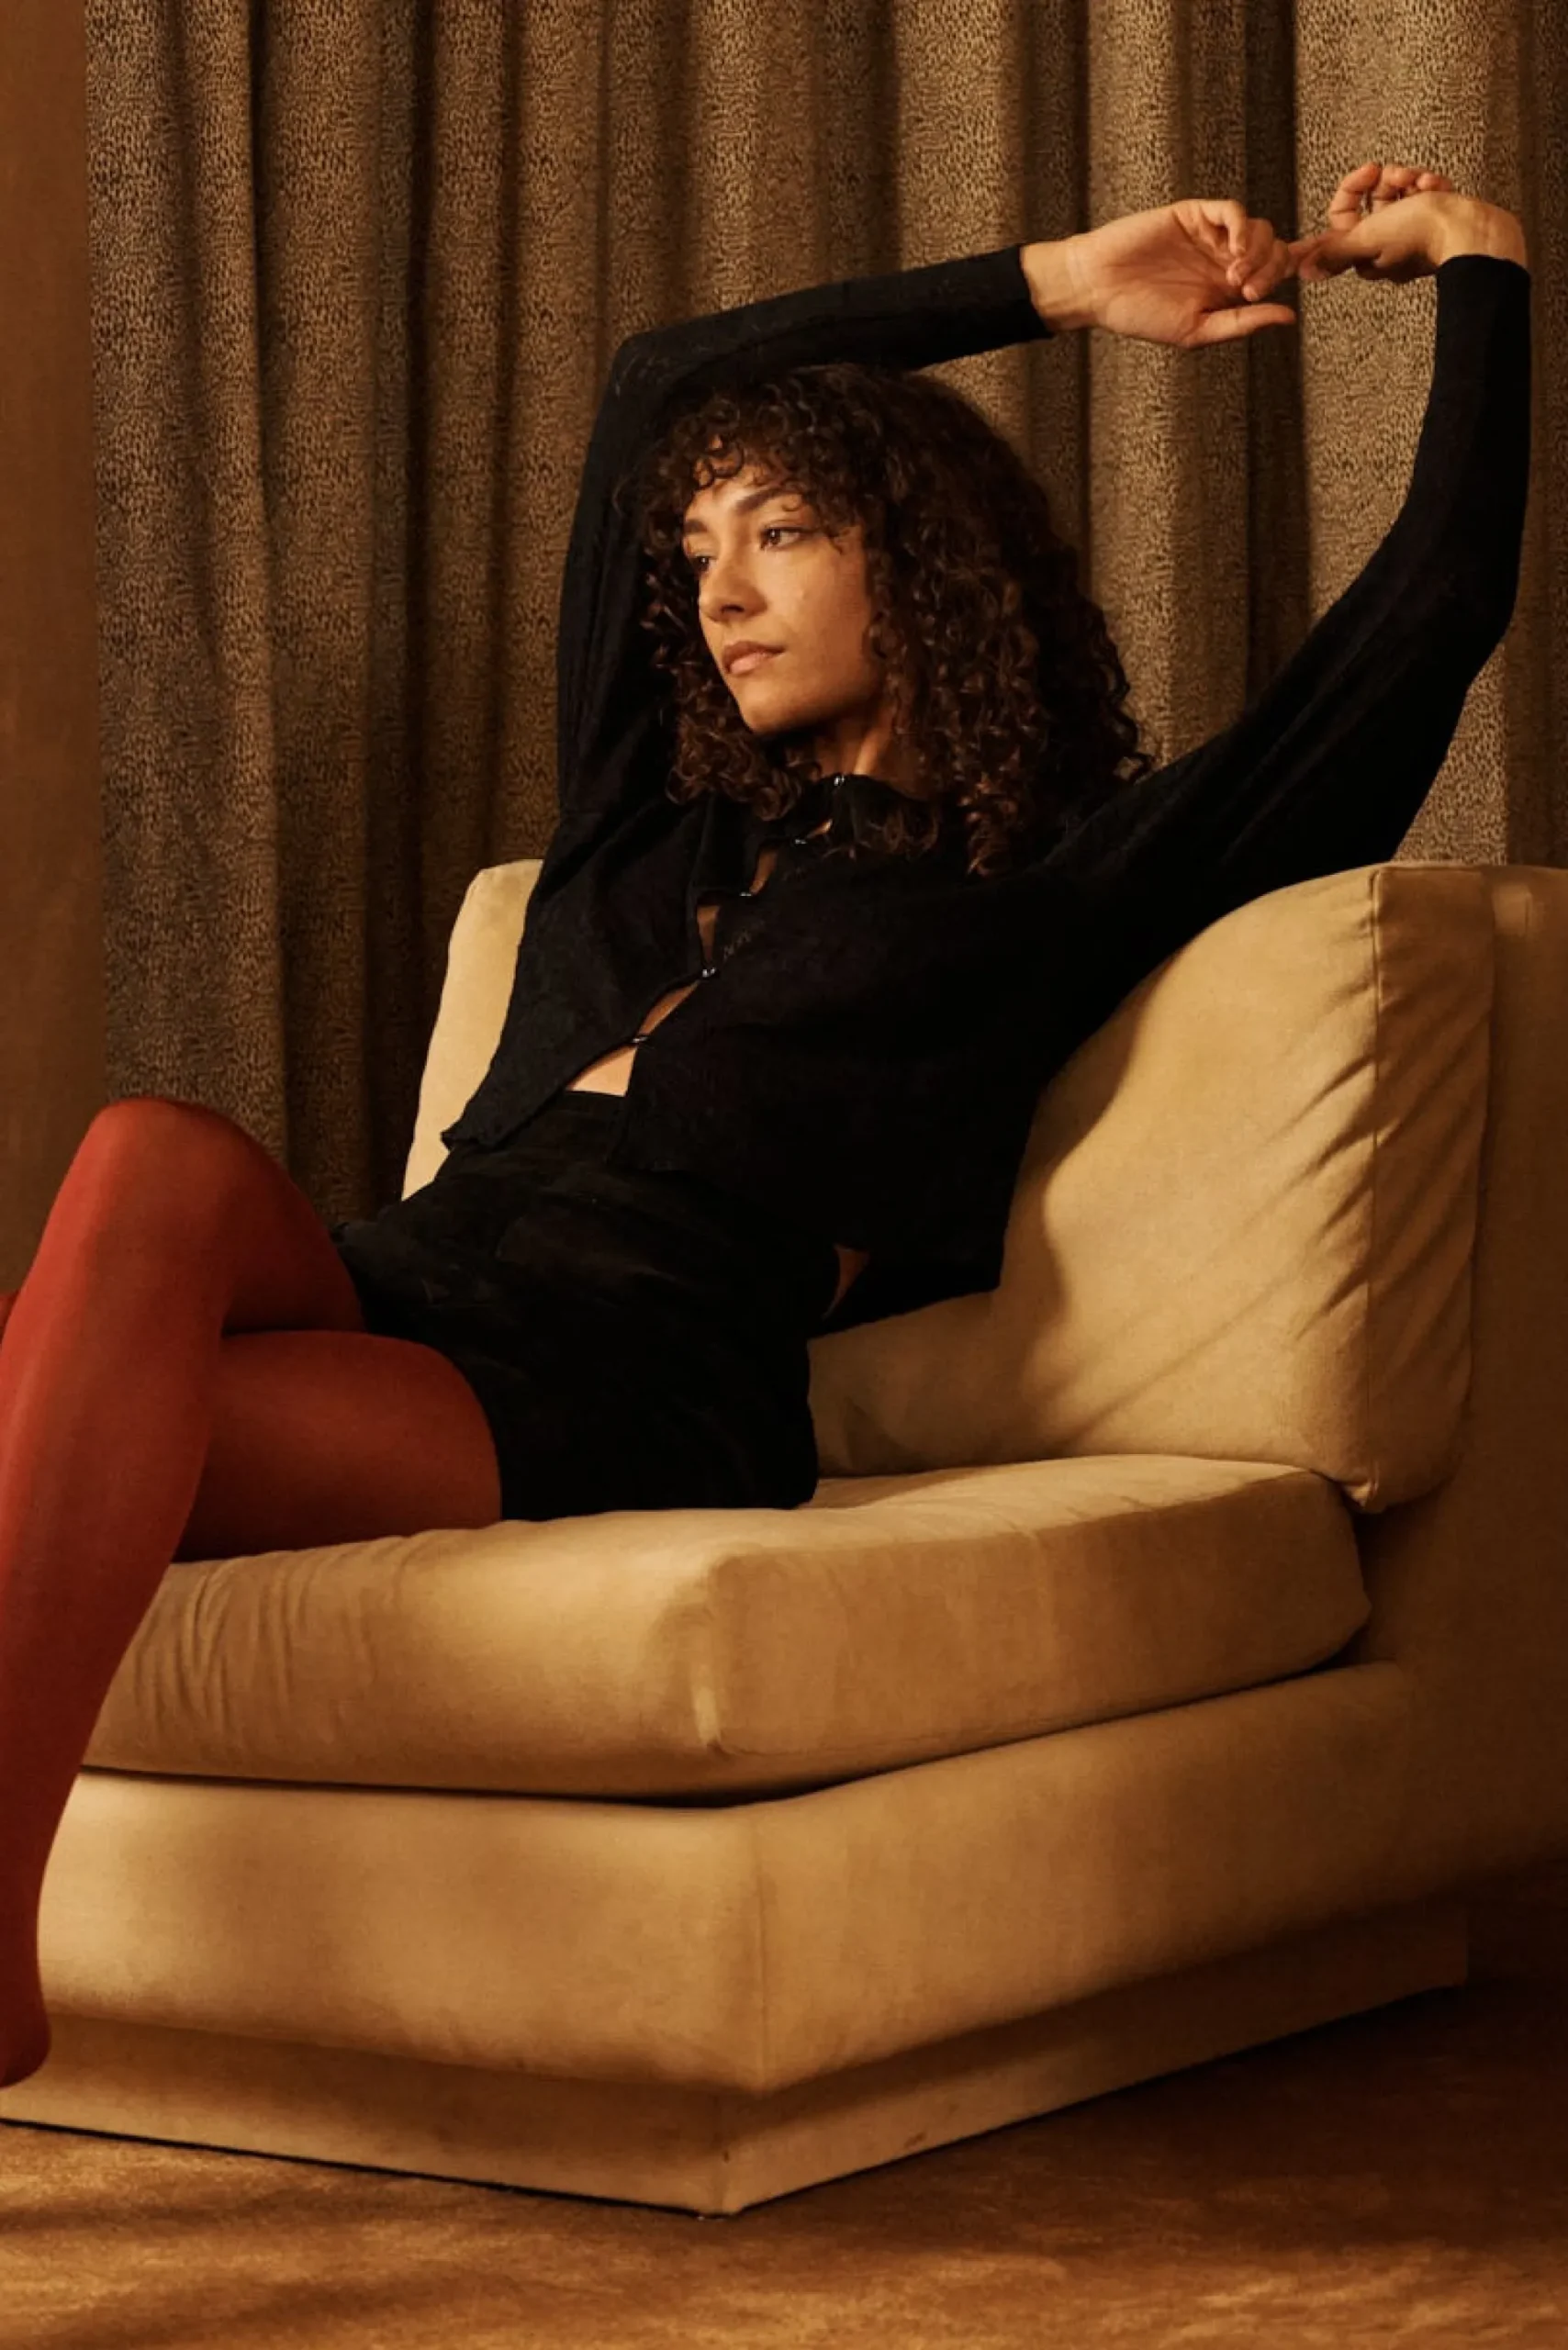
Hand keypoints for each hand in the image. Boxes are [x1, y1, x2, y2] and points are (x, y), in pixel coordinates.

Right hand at [1052, 196, 1313, 347]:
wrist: (1098, 287)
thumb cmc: (1139, 315)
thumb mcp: (1196, 330)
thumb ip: (1241, 323)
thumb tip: (1288, 316)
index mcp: (1228, 289)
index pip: (1276, 272)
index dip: (1288, 273)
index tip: (1273, 290)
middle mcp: (1225, 259)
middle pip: (1275, 249)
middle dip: (1271, 269)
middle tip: (1247, 290)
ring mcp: (1211, 235)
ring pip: (1260, 229)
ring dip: (1257, 253)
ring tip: (1234, 277)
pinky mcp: (1194, 214)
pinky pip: (1232, 211)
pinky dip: (1241, 228)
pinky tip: (1232, 249)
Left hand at [1291, 161, 1523, 284]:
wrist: (1472, 233)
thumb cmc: (1423, 236)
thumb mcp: (1366, 239)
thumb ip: (1334, 252)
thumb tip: (1303, 268)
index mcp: (1366, 251)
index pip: (1343, 215)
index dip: (1352, 188)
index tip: (1368, 172)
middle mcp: (1388, 244)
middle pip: (1373, 200)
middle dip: (1387, 180)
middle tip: (1399, 177)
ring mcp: (1414, 232)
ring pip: (1400, 194)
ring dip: (1410, 179)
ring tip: (1422, 182)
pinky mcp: (1437, 221)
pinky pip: (1426, 195)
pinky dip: (1431, 185)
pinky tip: (1438, 187)